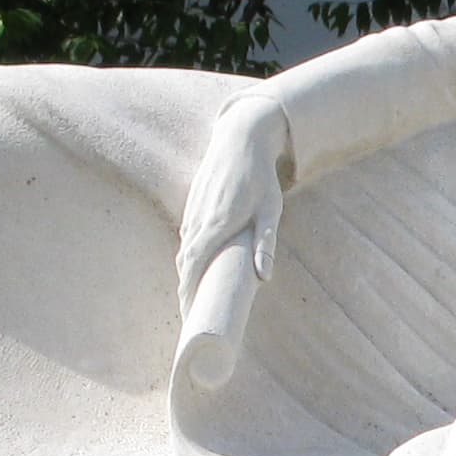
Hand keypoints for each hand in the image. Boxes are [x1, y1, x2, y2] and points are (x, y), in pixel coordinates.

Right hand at [178, 92, 292, 314]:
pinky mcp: (193, 206)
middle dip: (186, 291)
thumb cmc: (260, 177)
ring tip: (194, 298)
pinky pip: (188, 238)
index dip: (188, 293)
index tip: (189, 315)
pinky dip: (189, 257)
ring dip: (187, 275)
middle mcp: (198, 221)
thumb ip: (266, 243)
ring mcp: (192, 212)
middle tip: (192, 317)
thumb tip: (264, 278)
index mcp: (215, 226)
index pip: (193, 268)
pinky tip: (197, 269)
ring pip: (185, 251)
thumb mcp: (270, 210)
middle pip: (185, 264)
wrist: (240, 139)